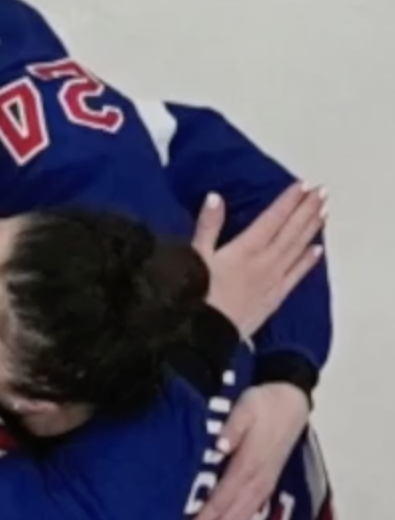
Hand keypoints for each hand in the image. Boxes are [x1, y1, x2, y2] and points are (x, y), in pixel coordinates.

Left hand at [184, 381, 308, 519]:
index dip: (205, 519)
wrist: (293, 400)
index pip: (223, 499)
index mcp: (250, 465)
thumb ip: (233, 426)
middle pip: (231, 517)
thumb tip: (221, 446)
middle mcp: (258, 481)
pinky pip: (248, 514)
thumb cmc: (265, 403)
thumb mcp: (247, 406)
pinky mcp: (265, 484)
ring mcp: (264, 485)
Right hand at [195, 183, 324, 340]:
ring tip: (325, 211)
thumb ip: (207, 227)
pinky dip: (307, 261)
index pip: (271, 219)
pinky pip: (295, 275)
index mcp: (245, 250)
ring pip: (297, 249)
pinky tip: (317, 249)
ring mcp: (273, 280)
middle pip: (290, 231)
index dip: (287, 201)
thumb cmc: (194, 295)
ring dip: (312, 229)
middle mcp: (265, 261)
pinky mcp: (275, 297)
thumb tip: (215, 197)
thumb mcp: (193, 257)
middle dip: (306, 209)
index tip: (302, 185)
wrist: (204, 334)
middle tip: (322, 191)